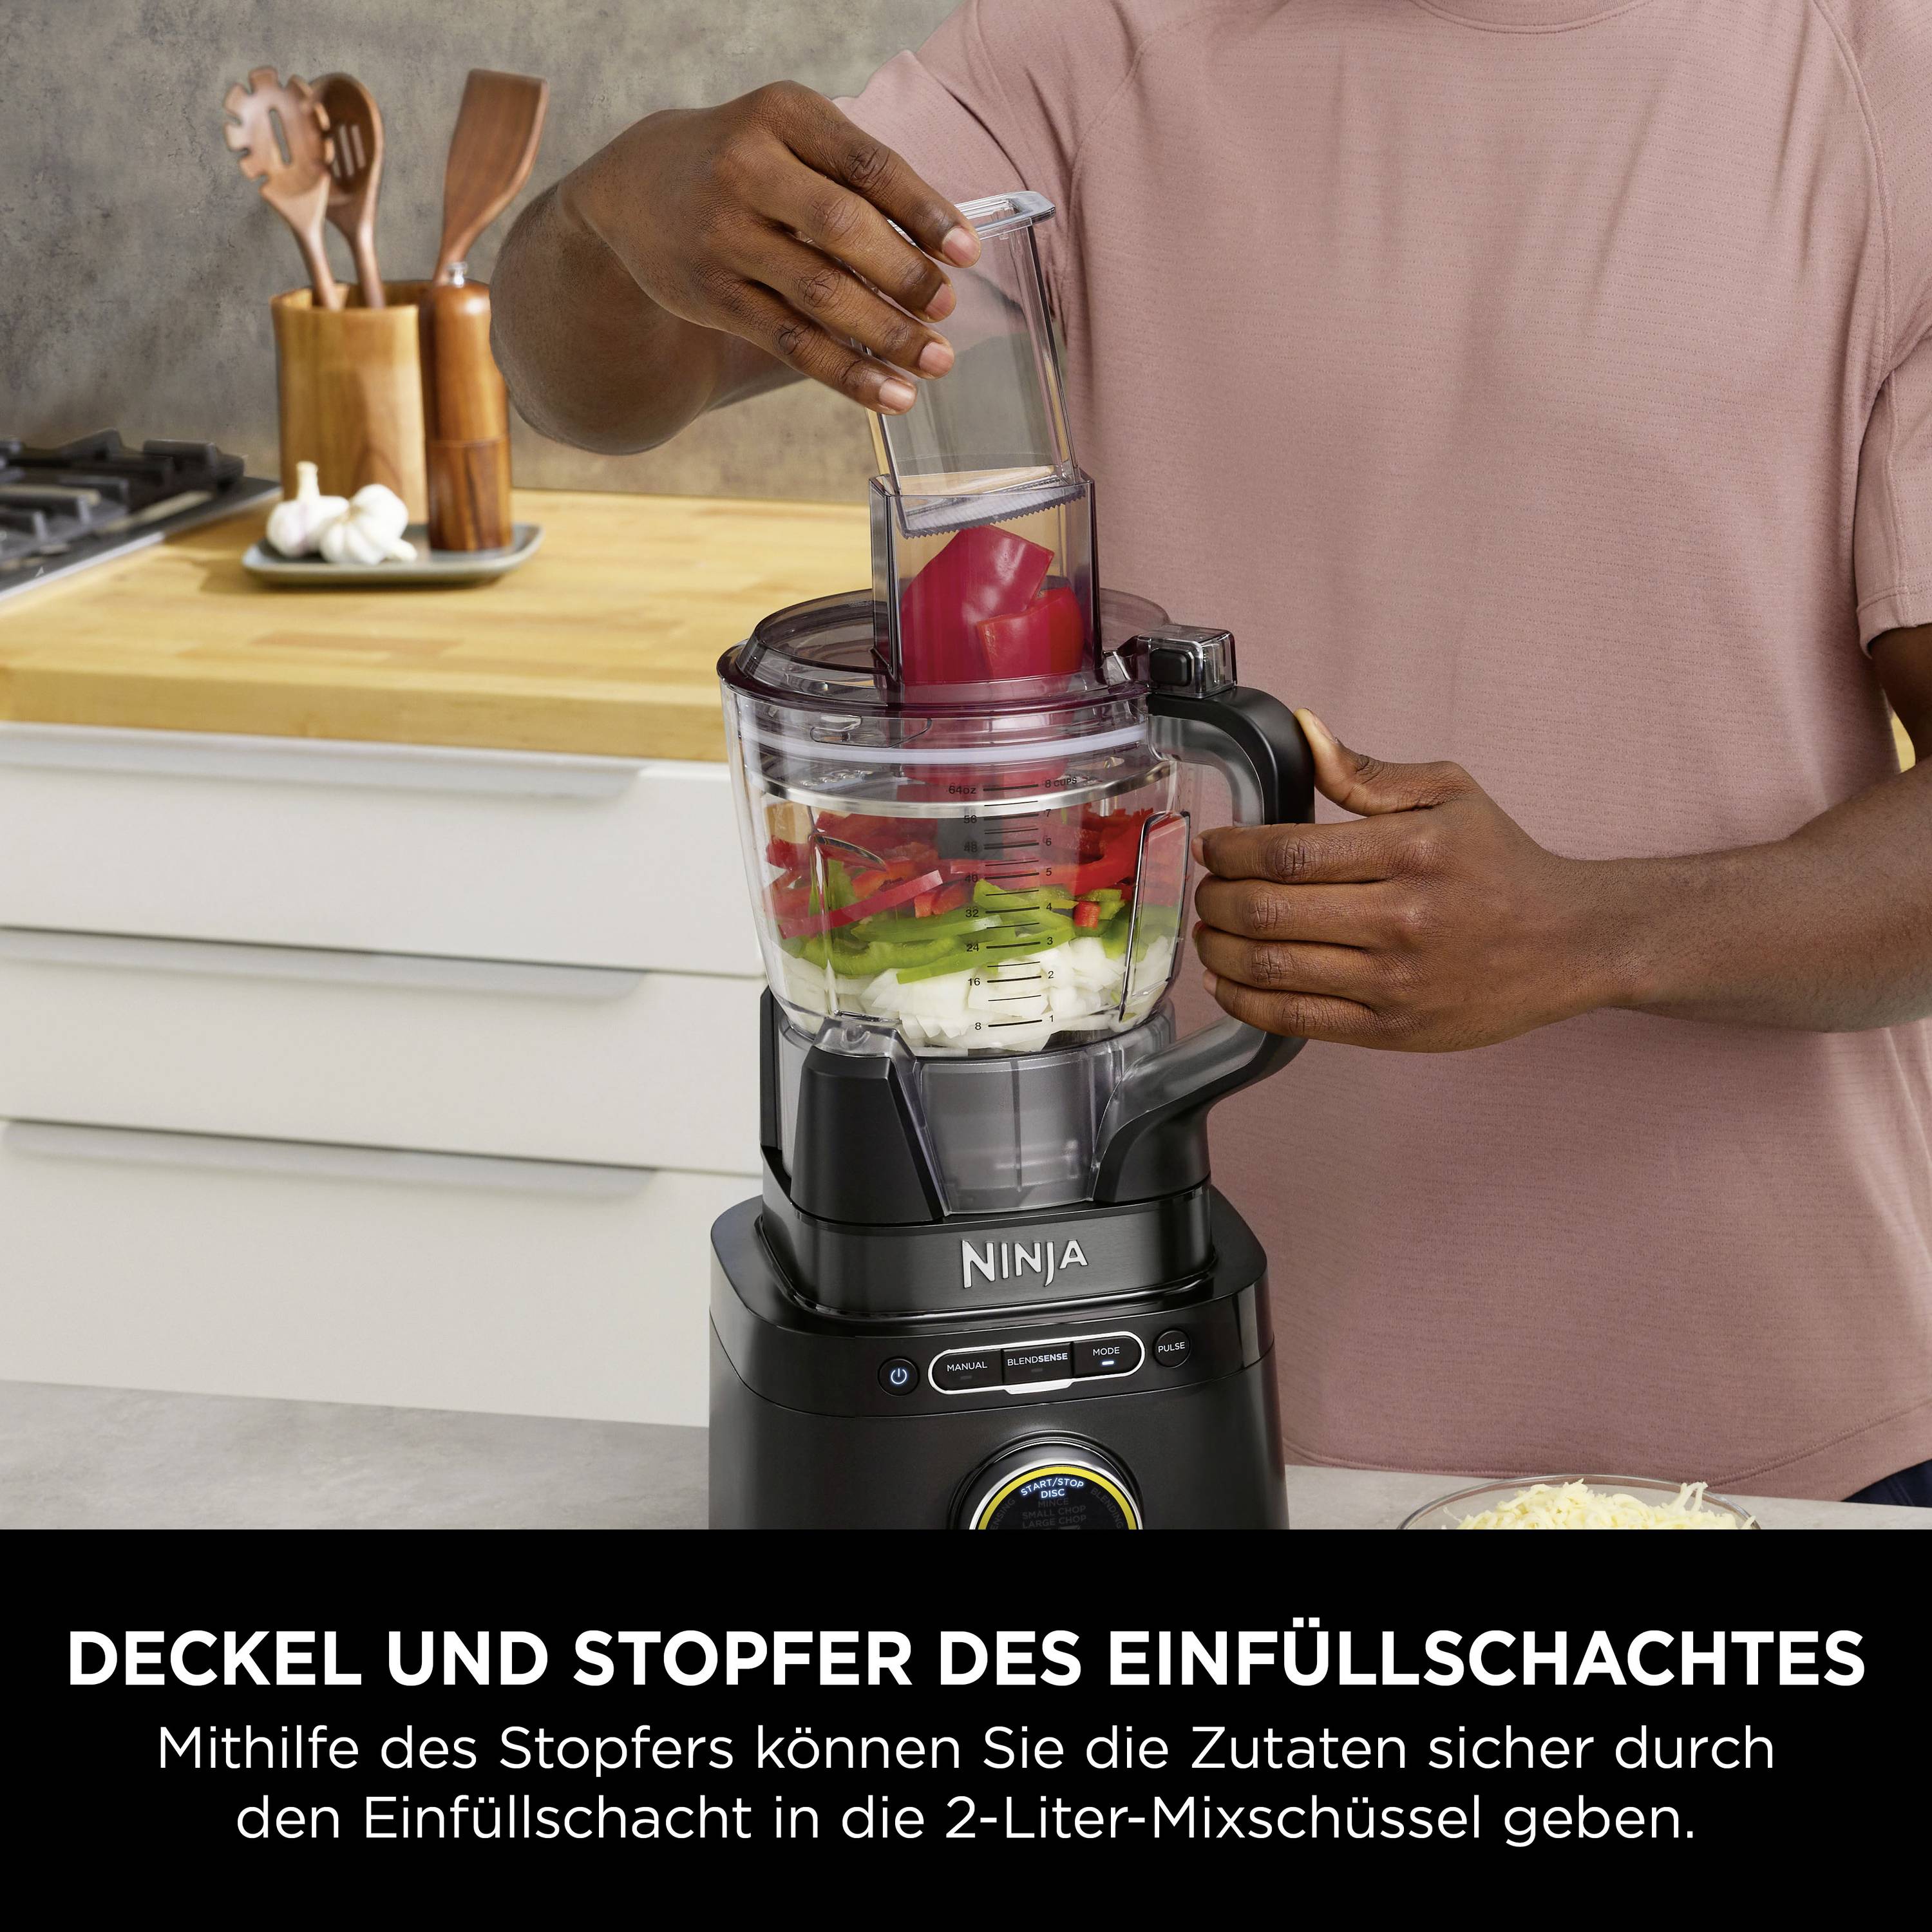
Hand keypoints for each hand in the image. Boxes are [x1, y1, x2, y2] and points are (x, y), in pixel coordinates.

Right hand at [563, 83, 975, 412]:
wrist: (633, 188)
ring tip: (934, 361)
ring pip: (819, 295)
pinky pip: (792, 342)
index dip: (924, 211)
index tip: (966, 252)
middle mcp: (745, 169)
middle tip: (947, 309)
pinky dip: (847, 373)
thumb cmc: (742, 162)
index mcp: (781, 114)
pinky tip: (890, 394)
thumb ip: (853, 177)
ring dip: (886, 335)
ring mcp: (724, 235)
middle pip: (841, 229)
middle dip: (905, 275)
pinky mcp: (713, 294)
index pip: (867, 165)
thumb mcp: (788, 137)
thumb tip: (941, 251)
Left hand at [1192, 712, 1623, 1049]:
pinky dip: (1244, 1001)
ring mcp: (1395, 980)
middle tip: (1207, 889)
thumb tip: (1304, 732)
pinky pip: (1295, 1020)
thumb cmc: (1503, 864)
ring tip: (1210, 930)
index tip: (1213, 848)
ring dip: (1219, 949)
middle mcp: (1401, 918)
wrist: (1570, 942)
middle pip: (1268, 912)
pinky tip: (1226, 981)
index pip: (1287, 852)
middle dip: (1217, 899)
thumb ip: (1366, 773)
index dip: (1230, 851)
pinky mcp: (1392, 1030)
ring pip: (1272, 968)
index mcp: (1410, 851)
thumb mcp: (1449, 794)